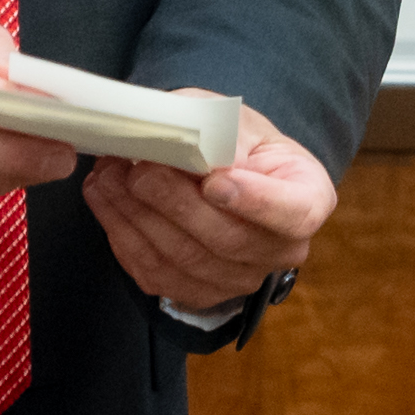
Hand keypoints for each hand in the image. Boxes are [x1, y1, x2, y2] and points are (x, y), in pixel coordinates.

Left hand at [83, 103, 333, 311]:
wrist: (229, 172)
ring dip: (138, 216)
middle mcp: (282, 250)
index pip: (292, 213)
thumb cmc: (239, 143)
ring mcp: (241, 279)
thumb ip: (216, 132)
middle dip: (174, 202)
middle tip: (138, 168)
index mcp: (308, 200)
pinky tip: (105, 200)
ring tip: (108, 177)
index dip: (255, 202)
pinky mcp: (198, 293)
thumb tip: (183, 145)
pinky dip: (124, 235)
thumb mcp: (237, 121)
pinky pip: (157, 273)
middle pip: (227, 239)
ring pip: (186, 259)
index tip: (215, 182)